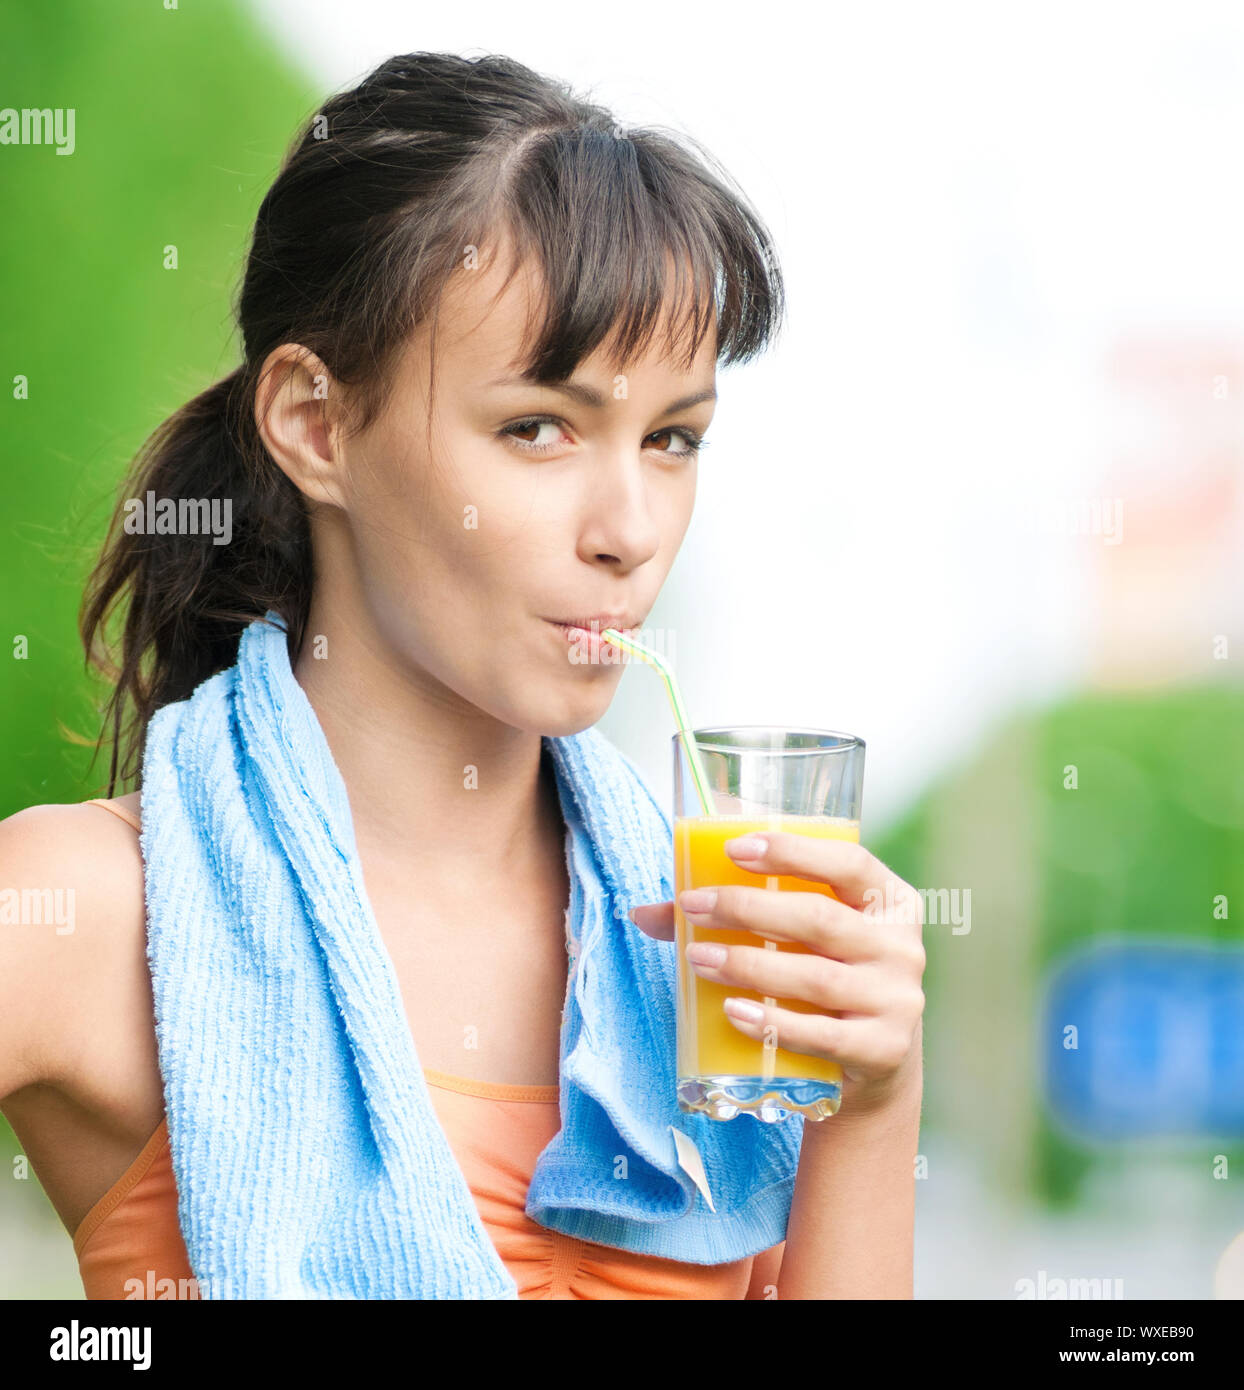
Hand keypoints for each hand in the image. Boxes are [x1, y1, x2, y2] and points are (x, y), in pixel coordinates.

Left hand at [629, 832, 925, 1116]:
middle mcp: (901, 947)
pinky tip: (733, 1011)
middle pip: (820, 919)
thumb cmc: (826, 979)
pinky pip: (822, 1035)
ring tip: (698, 959)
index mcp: (888, 901)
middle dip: (749, 909)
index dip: (794, 852)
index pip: (849, 863)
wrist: (875, 1062)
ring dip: (751, 965)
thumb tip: (643, 913)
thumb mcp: (801, 939)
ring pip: (816, 978)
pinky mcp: (882, 1050)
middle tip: (694, 906)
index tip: (736, 849)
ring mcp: (897, 1001)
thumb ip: (733, 917)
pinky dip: (774, 1023)